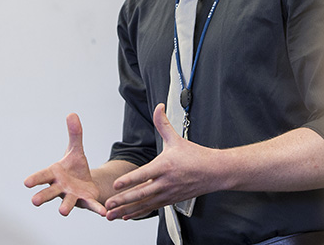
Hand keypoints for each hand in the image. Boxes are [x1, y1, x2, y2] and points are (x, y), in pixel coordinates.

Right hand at [24, 113, 106, 216]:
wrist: (86, 183)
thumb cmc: (75, 168)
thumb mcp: (76, 150)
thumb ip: (75, 134)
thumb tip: (72, 114)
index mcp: (55, 174)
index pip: (43, 176)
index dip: (35, 179)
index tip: (26, 183)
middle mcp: (60, 187)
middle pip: (50, 192)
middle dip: (42, 196)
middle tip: (34, 201)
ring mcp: (72, 196)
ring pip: (67, 202)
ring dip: (65, 207)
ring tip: (62, 211)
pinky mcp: (86, 201)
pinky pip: (91, 205)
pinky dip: (97, 209)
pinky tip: (104, 213)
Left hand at [104, 103, 219, 219]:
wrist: (214, 172)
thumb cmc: (196, 157)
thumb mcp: (176, 139)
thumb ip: (163, 124)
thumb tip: (158, 108)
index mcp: (165, 166)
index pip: (143, 174)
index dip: (129, 180)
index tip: (116, 185)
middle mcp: (165, 182)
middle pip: (141, 193)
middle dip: (123, 200)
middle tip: (108, 204)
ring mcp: (167, 193)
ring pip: (144, 204)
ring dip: (127, 210)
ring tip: (112, 215)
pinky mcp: (170, 200)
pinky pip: (151, 208)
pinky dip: (138, 213)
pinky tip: (128, 215)